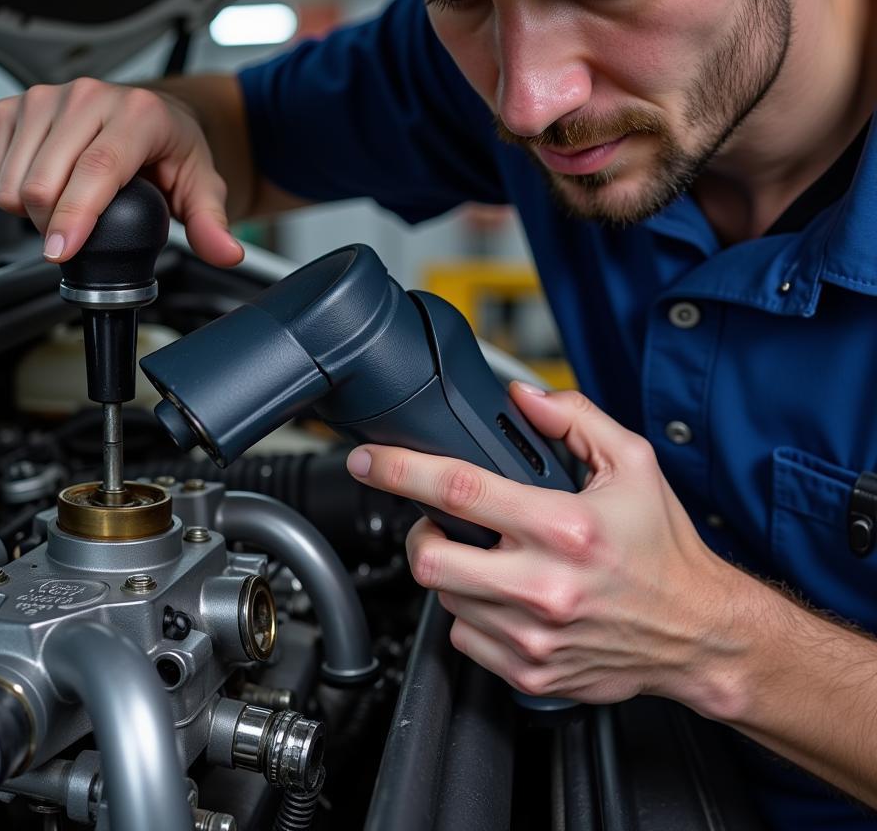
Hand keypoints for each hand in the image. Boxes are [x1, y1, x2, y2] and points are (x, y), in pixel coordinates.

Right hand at [0, 78, 242, 265]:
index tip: (61, 251)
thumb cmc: (172, 149)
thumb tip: (226, 253)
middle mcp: (91, 96)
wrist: (154, 115)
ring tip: (66, 208)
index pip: (97, 169)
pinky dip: (12, 188)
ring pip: (15, 177)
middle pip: (47, 179)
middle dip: (54, 224)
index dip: (74, 215)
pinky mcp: (17, 104)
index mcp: (139, 114)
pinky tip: (43, 186)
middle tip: (79, 235)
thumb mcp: (202, 186)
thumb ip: (212, 224)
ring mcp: (50, 96)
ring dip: (32, 210)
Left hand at [346, 383, 741, 710]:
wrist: (699, 633)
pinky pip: (465, 637)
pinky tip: (508, 599)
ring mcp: (533, 636)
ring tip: (493, 562)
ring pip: (444, 598)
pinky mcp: (529, 671)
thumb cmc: (664, 550)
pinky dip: (473, 613)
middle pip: (430, 559)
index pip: (459, 489)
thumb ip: (575, 419)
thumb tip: (523, 397)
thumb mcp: (634, 465)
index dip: (400, 469)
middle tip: (439, 524)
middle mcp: (544, 585)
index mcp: (564, 527)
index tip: (369, 460)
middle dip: (420, 534)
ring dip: (454, 574)